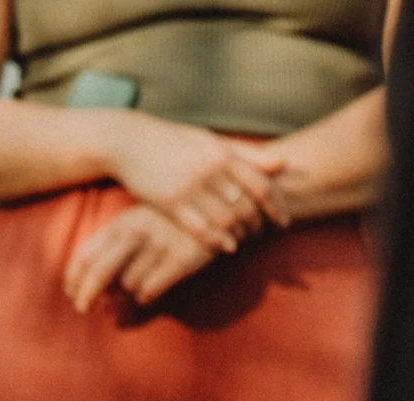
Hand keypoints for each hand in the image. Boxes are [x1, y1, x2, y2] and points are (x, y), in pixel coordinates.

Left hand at [63, 203, 218, 308]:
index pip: (86, 253)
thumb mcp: (138, 226)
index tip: (71, 294)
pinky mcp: (181, 256)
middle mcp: (138, 229)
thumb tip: (95, 289)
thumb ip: (113, 250)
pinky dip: (147, 295)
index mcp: (123, 221)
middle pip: (99, 272)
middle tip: (82, 309)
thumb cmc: (169, 223)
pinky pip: (151, 289)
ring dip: (129, 292)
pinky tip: (153, 292)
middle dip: (87, 294)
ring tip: (141, 284)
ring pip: (128, 284)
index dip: (74, 278)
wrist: (221, 206)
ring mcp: (160, 242)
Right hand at [104, 112, 289, 250]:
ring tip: (246, 241)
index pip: (261, 184)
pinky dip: (217, 241)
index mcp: (223, 153)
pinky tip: (226, 247)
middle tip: (264, 236)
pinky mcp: (169, 202)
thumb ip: (246, 152)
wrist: (130, 142)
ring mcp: (189, 186)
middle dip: (260, 224)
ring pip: (226, 218)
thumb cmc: (174, 142)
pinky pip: (200, 228)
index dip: (277, 205)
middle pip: (247, 205)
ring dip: (240, 234)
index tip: (283, 221)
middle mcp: (210, 169)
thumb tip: (281, 165)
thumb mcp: (211, 140)